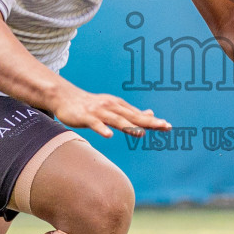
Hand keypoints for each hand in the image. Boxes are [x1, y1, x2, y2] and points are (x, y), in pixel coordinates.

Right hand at [53, 85, 169, 138]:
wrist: (65, 97)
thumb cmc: (92, 106)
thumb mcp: (113, 107)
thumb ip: (131, 113)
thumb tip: (151, 114)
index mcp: (119, 106)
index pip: (139, 116)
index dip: (153, 121)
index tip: (168, 126)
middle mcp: (112, 107)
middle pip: (132, 117)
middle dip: (149, 122)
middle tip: (165, 126)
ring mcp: (99, 112)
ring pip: (116, 120)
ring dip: (129, 126)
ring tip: (141, 133)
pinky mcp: (86, 117)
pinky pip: (95, 124)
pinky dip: (102, 129)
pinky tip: (109, 135)